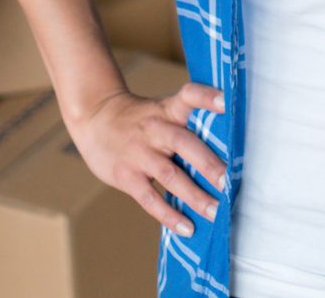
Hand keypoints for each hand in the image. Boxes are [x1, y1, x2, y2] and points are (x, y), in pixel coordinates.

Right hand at [69, 80, 227, 236]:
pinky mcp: (125, 175)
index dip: (206, 97)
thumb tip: (229, 151)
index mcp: (167, 109)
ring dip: (195, 196)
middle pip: (183, 142)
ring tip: (216, 212)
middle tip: (230, 183)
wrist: (94, 118)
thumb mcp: (161, 110)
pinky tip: (187, 228)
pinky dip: (168, 215)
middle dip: (208, 164)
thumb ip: (187, 125)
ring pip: (169, 175)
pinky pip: (149, 198)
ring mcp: (138, 152)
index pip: (188, 95)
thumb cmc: (140, 119)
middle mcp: (155, 128)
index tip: (227, 101)